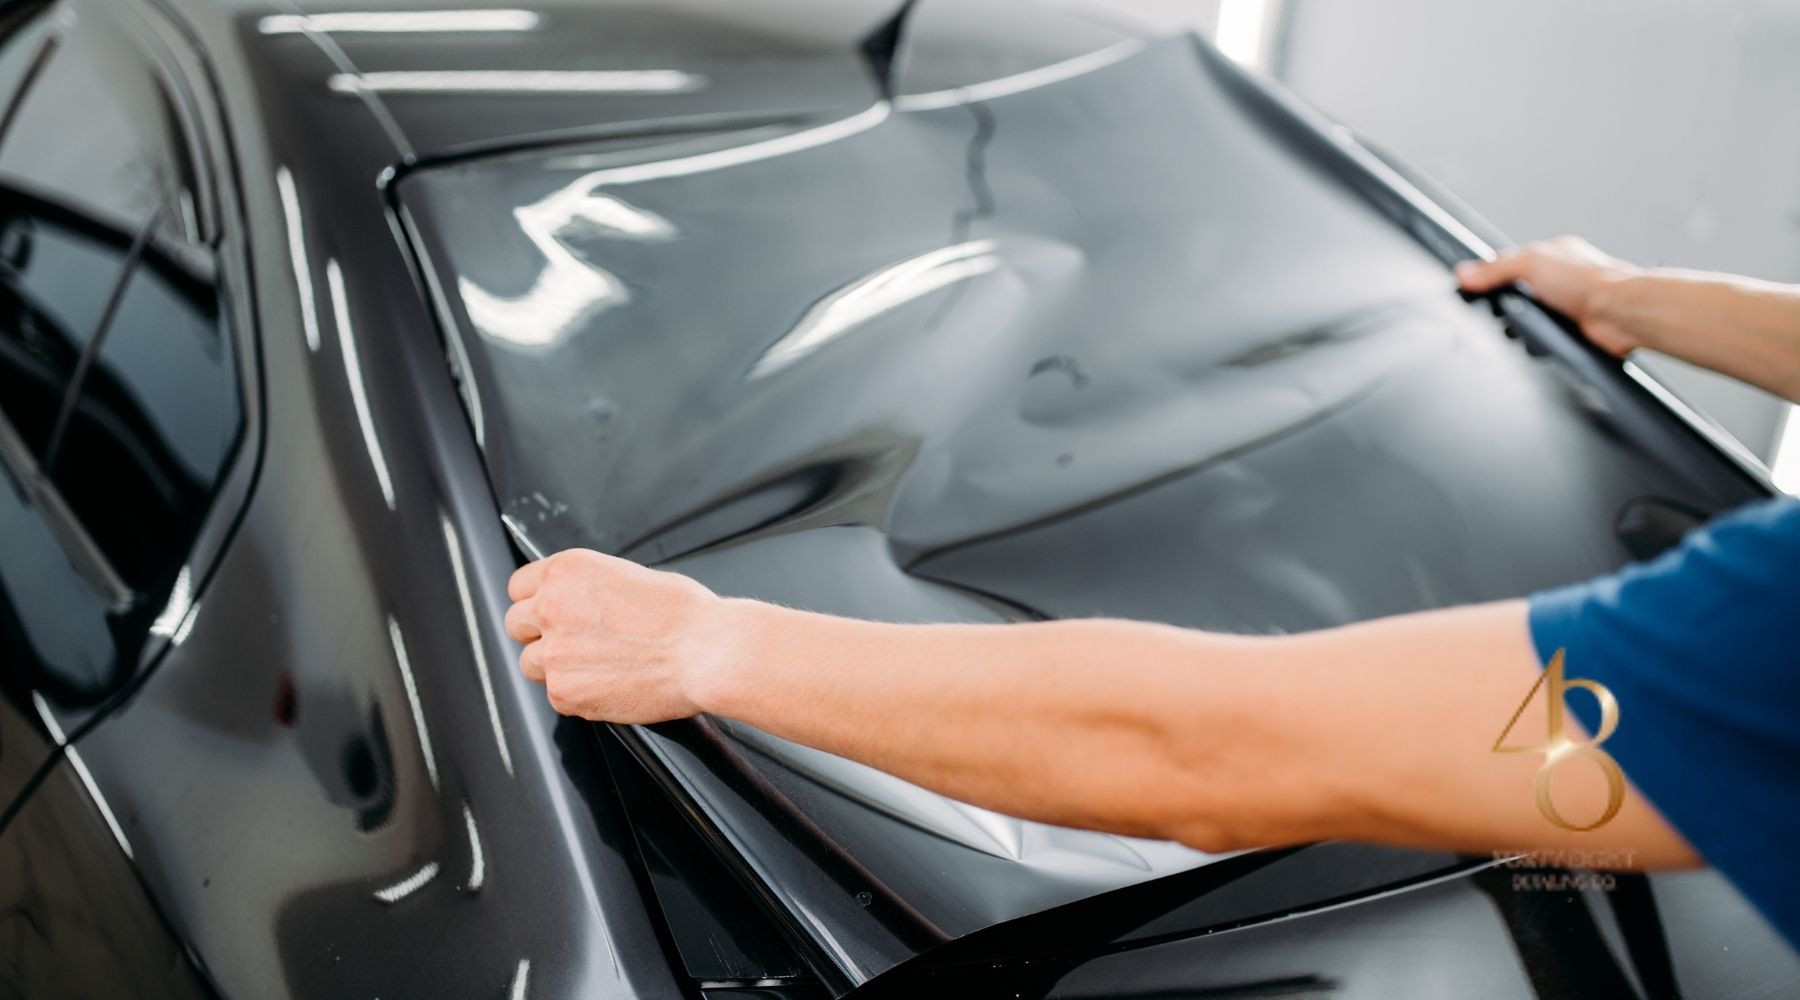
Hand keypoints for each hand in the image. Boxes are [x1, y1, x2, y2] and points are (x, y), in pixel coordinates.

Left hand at [505, 549, 727, 723]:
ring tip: (597, 666)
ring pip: (530, 664)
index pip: (519, 586)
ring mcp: (555, 652)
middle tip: (572, 642)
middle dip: (539, 634)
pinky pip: (556, 696)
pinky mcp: (564, 692)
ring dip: (556, 667)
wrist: (706, 652)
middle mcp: (552, 607)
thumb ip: (590, 590)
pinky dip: (578, 694)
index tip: (547, 612)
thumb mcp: (631, 577)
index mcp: (567, 572)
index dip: (536, 601)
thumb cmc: (685, 615)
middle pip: (516, 625)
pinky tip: (610, 683)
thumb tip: (582, 604)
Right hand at [1456, 237, 1640, 355]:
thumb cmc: (1590, 281)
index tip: (1474, 286)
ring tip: (1527, 325)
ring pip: (1530, 321)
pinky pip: (1543, 341)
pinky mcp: (1572, 332)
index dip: (1491, 276)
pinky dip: (1538, 343)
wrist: (1619, 313)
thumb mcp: (1531, 263)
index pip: (1511, 264)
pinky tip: (1542, 338)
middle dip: (1507, 307)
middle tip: (1503, 310)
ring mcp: (1567, 306)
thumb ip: (1496, 268)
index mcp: (1553, 256)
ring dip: (1524, 328)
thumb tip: (1465, 272)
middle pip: (1518, 295)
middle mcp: (1561, 280)